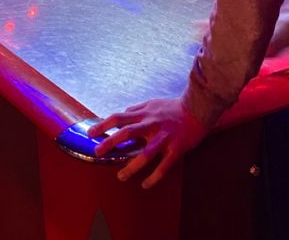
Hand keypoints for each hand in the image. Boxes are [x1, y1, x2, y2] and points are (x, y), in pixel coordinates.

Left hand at [88, 98, 207, 188]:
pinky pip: (164, 166)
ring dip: (132, 166)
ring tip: (121, 176)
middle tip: (98, 152)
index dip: (103, 124)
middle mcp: (151, 125)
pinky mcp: (176, 148)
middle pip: (127, 133)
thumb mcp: (152, 103)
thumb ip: (137, 109)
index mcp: (144, 114)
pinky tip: (145, 185)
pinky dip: (154, 177)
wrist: (197, 109)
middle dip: (111, 142)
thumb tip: (123, 112)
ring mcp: (164, 137)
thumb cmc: (172, 107)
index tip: (91, 133)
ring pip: (145, 154)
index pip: (119, 118)